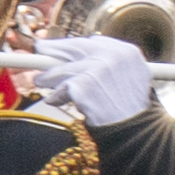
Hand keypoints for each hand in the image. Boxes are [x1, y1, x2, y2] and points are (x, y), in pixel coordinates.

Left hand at [35, 32, 153, 125]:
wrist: (135, 133)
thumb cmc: (132, 111)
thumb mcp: (133, 79)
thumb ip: (112, 65)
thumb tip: (81, 59)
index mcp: (128, 52)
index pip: (94, 41)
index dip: (76, 45)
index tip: (64, 49)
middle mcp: (113, 56)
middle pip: (74, 48)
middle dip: (53, 50)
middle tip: (40, 50)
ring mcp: (98, 69)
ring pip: (63, 68)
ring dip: (49, 76)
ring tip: (41, 81)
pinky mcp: (83, 85)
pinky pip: (61, 88)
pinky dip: (56, 96)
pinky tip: (54, 101)